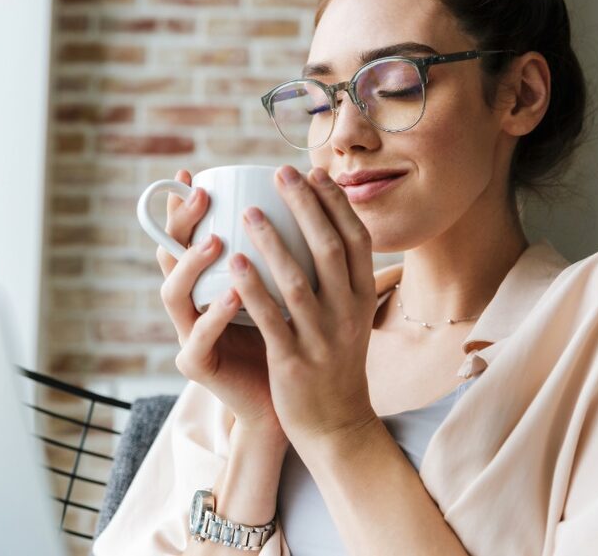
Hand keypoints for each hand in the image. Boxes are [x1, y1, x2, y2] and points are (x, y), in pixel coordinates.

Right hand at [157, 170, 284, 435]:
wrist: (299, 402)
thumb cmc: (294, 337)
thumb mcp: (290, 288)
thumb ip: (285, 252)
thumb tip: (308, 199)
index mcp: (209, 282)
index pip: (186, 237)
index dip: (183, 207)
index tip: (193, 174)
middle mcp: (192, 304)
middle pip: (169, 257)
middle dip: (181, 223)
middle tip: (202, 196)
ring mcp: (190, 334)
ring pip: (174, 294)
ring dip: (192, 264)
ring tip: (217, 241)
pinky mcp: (198, 366)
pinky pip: (199, 337)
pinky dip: (215, 315)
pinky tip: (233, 294)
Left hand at [229, 165, 378, 447]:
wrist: (336, 424)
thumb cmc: (335, 362)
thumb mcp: (350, 316)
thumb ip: (340, 277)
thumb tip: (322, 226)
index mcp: (362, 298)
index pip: (357, 239)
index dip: (336, 203)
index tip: (313, 172)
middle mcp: (348, 313)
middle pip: (330, 249)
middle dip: (306, 206)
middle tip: (280, 172)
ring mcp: (323, 338)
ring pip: (298, 281)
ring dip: (274, 241)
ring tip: (249, 210)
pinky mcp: (294, 362)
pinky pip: (271, 319)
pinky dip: (253, 288)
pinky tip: (235, 261)